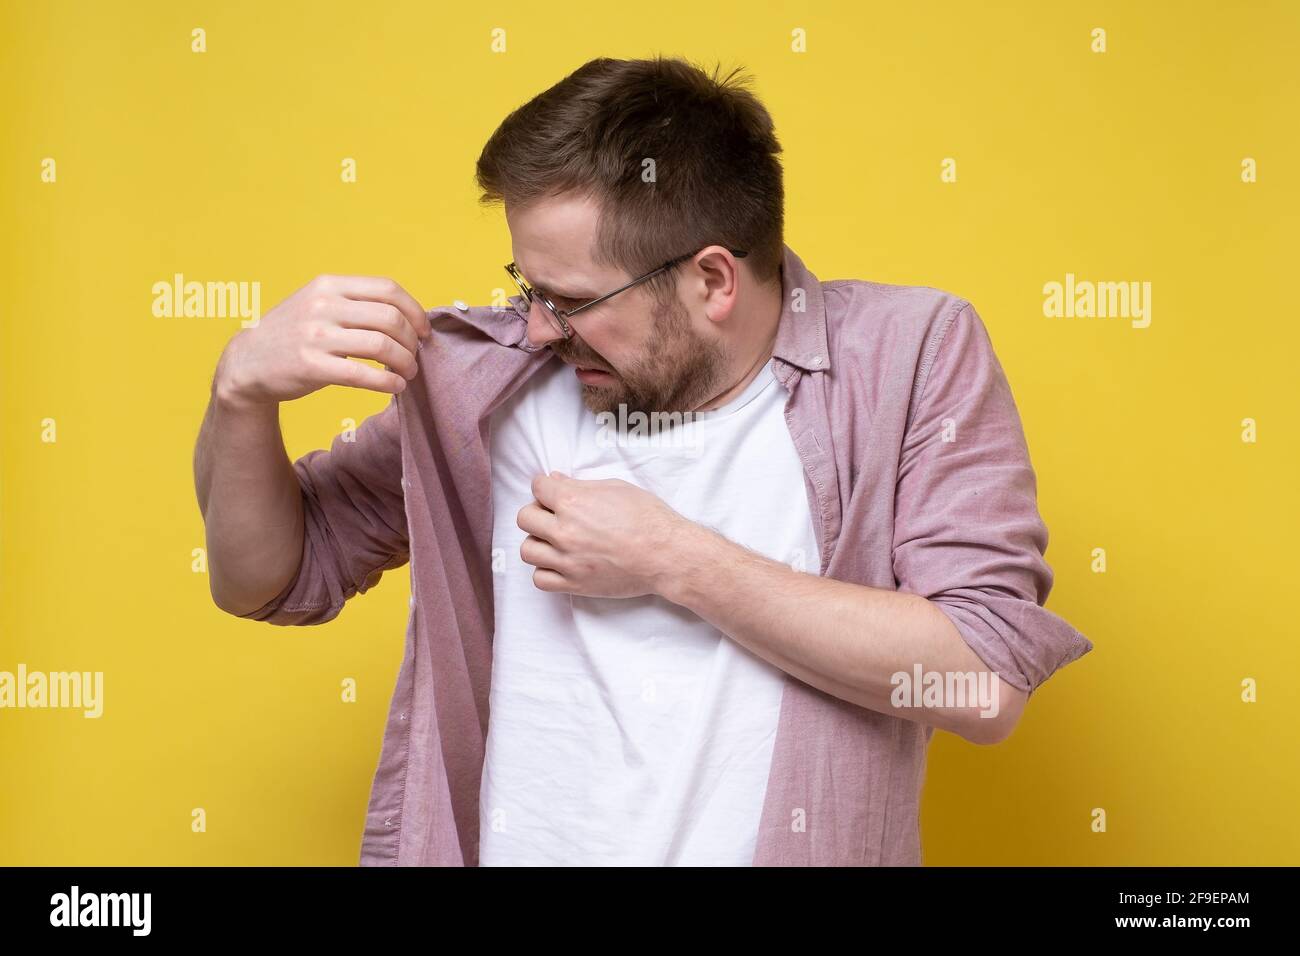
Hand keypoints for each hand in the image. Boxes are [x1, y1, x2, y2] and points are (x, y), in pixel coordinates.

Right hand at [213, 274, 430, 408]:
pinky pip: (363, 375)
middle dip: (412, 340)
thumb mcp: (318, 304)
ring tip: (407, 373)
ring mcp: (315, 335)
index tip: (423, 330)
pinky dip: (387, 383)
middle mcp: (322, 305)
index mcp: (329, 285)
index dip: (415, 310)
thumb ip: (356, 303)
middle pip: (390, 318)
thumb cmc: (294, 334)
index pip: (387, 288)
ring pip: (381, 346)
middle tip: (415, 356)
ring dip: (405, 362)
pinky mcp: (311, 366)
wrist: (248, 363)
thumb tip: (408, 316)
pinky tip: (395, 387)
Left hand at [517, 472, 691, 597]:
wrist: (666, 555)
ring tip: (556, 541)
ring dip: (538, 542)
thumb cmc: (648, 518)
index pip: (537, 487)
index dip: (545, 487)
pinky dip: (546, 570)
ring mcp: (567, 560)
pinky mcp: (574, 584)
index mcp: (573, 502)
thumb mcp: (616, 489)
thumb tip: (555, 480)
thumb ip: (581, 485)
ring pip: (527, 550)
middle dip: (537, 512)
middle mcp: (564, 531)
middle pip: (524, 518)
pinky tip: (560, 563)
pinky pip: (539, 579)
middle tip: (554, 515)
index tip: (552, 492)